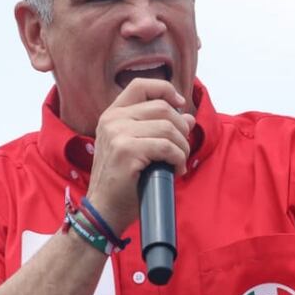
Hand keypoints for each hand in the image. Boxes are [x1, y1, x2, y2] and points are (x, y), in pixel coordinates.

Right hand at [85, 78, 195, 231]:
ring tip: (179, 162)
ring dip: (182, 147)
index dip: (166, 90)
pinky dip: (178, 158)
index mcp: (112, 114)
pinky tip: (176, 170)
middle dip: (181, 128)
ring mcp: (117, 134)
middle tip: (181, 149)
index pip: (141, 85)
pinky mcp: (126, 151)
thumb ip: (159, 128)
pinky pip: (166, 146)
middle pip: (162, 108)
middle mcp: (112, 120)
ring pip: (167, 127)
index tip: (180, 105)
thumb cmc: (123, 181)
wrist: (105, 210)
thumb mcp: (139, 148)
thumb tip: (189, 118)